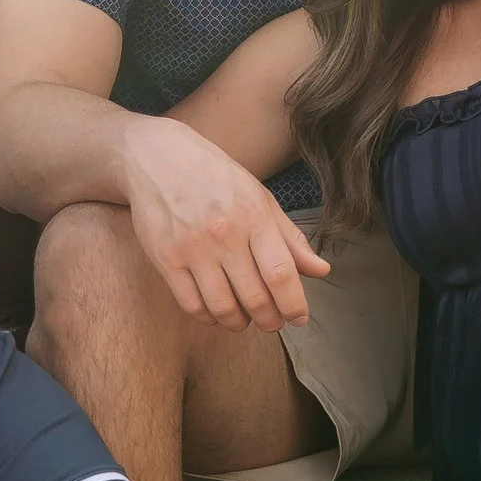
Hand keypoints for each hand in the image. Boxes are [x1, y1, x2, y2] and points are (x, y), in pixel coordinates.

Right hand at [122, 112, 330, 332]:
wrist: (158, 158)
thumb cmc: (216, 178)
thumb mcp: (260, 198)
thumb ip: (290, 238)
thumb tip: (322, 270)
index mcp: (254, 216)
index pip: (281, 273)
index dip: (294, 304)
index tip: (298, 317)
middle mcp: (224, 234)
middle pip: (254, 298)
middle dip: (269, 320)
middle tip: (272, 321)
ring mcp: (192, 248)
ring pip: (223, 308)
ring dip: (239, 323)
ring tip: (245, 319)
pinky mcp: (165, 259)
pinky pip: (191, 304)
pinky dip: (208, 317)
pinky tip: (215, 310)